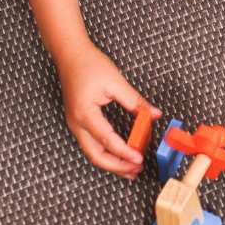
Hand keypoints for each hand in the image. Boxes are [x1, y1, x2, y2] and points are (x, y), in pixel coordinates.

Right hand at [58, 43, 161, 178]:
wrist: (70, 55)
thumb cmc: (89, 65)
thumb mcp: (116, 82)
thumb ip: (135, 102)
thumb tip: (154, 115)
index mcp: (85, 114)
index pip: (107, 140)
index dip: (124, 152)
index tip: (139, 159)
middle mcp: (77, 124)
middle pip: (96, 156)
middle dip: (117, 166)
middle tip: (136, 169)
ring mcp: (76, 125)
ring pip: (93, 153)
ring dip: (112, 163)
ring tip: (131, 168)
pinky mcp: (79, 123)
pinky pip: (92, 145)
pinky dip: (106, 153)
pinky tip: (120, 154)